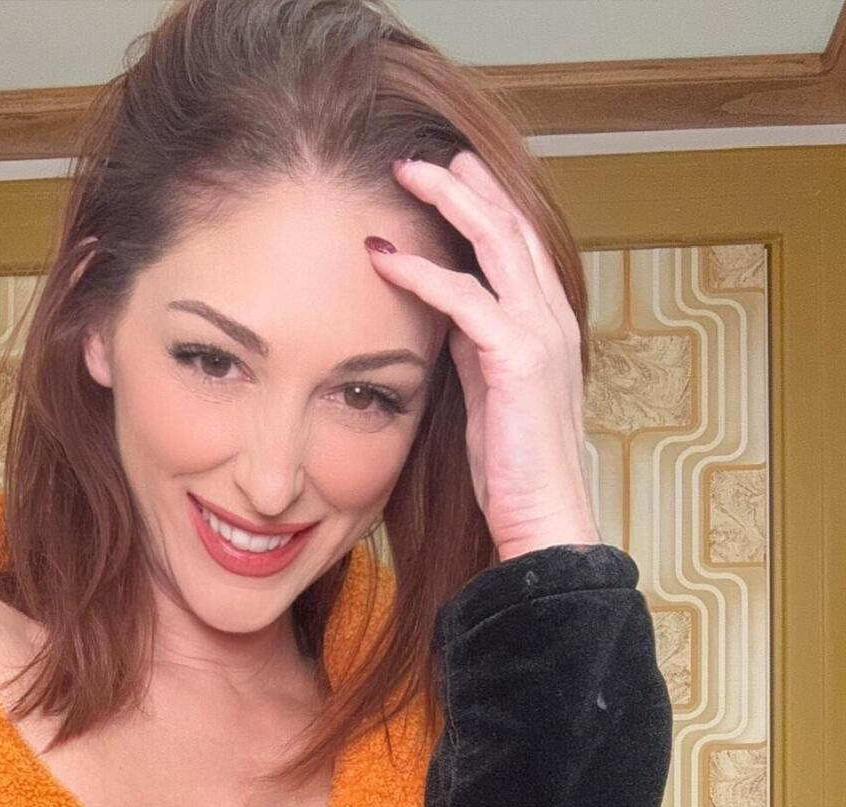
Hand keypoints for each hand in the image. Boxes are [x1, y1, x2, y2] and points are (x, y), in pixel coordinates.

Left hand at [366, 150, 600, 561]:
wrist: (544, 520)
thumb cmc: (514, 472)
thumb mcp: (489, 397)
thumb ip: (474, 350)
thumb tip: (444, 318)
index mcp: (545, 326)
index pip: (517, 244)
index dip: (484, 203)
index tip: (449, 173)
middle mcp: (550, 318)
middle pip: (509, 226)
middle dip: (466, 183)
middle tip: (422, 155)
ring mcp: (539, 334)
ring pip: (495, 242)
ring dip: (447, 203)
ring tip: (405, 174)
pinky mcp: (517, 358)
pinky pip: (464, 298)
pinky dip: (422, 273)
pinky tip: (386, 258)